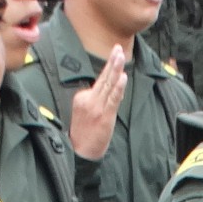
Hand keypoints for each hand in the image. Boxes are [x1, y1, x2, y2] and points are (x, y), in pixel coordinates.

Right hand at [68, 46, 127, 160]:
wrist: (80, 153)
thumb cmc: (84, 134)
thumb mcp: (83, 113)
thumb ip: (93, 100)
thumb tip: (107, 91)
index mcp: (82, 97)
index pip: (100, 82)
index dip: (110, 70)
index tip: (116, 56)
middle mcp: (88, 99)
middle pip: (103, 78)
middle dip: (112, 62)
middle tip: (117, 47)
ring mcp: (96, 107)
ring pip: (108, 85)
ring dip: (115, 69)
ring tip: (120, 55)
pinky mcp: (105, 116)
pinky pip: (113, 99)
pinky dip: (118, 88)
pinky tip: (122, 77)